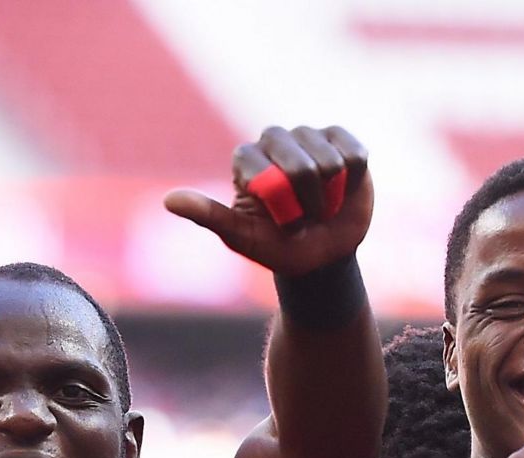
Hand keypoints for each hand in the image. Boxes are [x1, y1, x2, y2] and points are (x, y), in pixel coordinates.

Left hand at [164, 126, 372, 276]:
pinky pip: (354, 156)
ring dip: (332, 197)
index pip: (267, 172)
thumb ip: (210, 216)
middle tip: (305, 217)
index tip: (281, 224)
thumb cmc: (278, 247)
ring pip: (331, 163)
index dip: (283, 208)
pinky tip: (343, 189)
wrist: (322, 254)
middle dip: (309, 204)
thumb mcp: (243, 238)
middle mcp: (274, 140)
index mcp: (246, 159)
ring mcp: (308, 136)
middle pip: (302, 166)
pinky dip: (353, 182)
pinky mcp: (340, 140)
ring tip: (323, 205)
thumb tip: (169, 200)